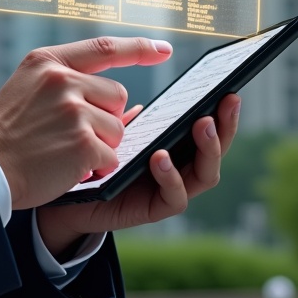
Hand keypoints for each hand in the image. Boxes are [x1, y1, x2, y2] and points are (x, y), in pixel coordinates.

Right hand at [0, 37, 173, 209]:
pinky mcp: (82, 143)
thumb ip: (63, 77)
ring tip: (65, 150)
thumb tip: (113, 90)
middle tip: (72, 133)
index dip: (138, 48)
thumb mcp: (27, 85)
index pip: (104, 47)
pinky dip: (96, 167)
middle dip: (105, 116)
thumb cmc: (8, 131)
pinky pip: (111, 155)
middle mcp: (62, 80)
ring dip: (100, 144)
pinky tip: (68, 166)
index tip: (163, 49)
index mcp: (48, 61)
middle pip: (116, 94)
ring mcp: (73, 111)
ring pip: (117, 127)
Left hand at [35, 93, 241, 258]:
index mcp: (172, 142)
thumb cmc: (94, 156)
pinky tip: (161, 157)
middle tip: (226, 101)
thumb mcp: (113, 129)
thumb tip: (143, 99)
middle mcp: (178, 166)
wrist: (68, 192)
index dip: (221, 111)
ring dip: (207, 149)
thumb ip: (129, 118)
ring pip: (204, 173)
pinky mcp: (153, 208)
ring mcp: (169, 188)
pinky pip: (174, 197)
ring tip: (202, 125)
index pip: (206, 126)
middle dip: (225, 125)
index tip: (229, 88)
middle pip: (214, 149)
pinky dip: (171, 177)